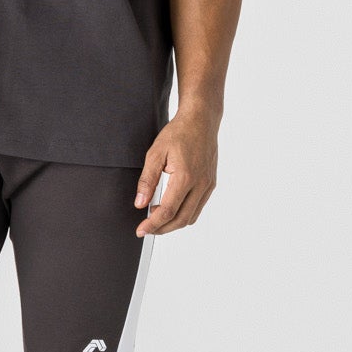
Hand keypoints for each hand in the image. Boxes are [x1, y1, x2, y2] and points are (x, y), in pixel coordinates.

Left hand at [134, 109, 218, 235]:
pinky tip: (171, 207)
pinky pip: (198, 207)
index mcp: (185, 177)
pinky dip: (184, 213)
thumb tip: (140, 203)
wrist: (201, 120)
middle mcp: (200, 184)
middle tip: (146, 228)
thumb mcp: (155, 153)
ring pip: (191, 217)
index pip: (168, 211)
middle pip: (181, 219)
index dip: (153, 224)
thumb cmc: (178, 133)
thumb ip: (147, 180)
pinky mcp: (211, 183)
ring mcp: (208, 185)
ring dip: (173, 222)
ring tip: (157, 216)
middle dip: (162, 228)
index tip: (141, 230)